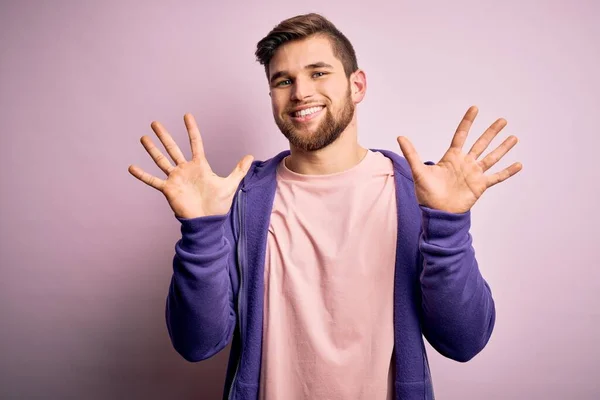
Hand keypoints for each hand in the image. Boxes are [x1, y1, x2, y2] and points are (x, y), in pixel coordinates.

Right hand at [128, 114, 253, 218]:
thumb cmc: (219, 204)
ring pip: (161, 160)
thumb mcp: (231, 184)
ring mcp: (176, 179)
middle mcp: (185, 169)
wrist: (208, 221)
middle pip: (173, 148)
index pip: (195, 142)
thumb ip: (239, 169)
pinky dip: (142, 175)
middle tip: (155, 122)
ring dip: (152, 149)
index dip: (191, 129)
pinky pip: (153, 181)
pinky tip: (131, 167)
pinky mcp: (169, 190)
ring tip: (143, 137)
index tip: (187, 115)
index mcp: (200, 166)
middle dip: (164, 135)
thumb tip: (251, 156)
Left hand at [397, 106, 522, 213]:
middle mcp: (465, 163)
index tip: (475, 108)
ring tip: (514, 137)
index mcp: (452, 157)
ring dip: (503, 147)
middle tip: (502, 120)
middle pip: (481, 143)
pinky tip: (519, 164)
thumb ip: (411, 153)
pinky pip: (497, 177)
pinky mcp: (480, 185)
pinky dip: (508, 171)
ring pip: (491, 157)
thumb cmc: (427, 193)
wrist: (437, 212)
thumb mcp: (419, 171)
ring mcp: (474, 174)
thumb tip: (399, 136)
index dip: (468, 121)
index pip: (461, 135)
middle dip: (491, 132)